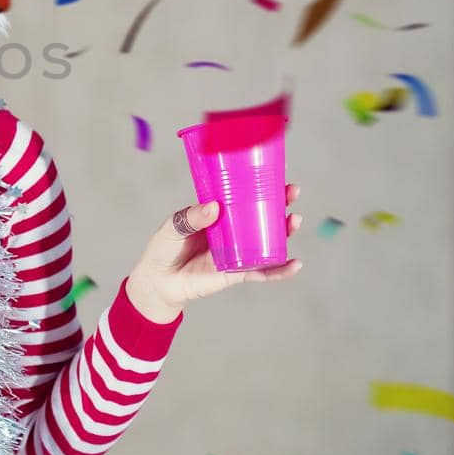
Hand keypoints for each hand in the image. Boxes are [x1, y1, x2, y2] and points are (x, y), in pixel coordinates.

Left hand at [126, 183, 304, 322]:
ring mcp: (238, 252)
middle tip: (292, 192)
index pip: (243, 196)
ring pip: (268, 241)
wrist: (159, 282)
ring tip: (294, 221)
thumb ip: (190, 218)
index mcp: (219, 215)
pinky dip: (280, 270)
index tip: (278, 173)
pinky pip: (262, 272)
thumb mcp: (172, 227)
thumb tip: (214, 207)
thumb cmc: (164, 249)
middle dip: (281, 203)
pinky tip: (295, 264)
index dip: (261, 186)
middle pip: (262, 216)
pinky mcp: (237, 273)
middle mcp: (233, 232)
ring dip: (285, 231)